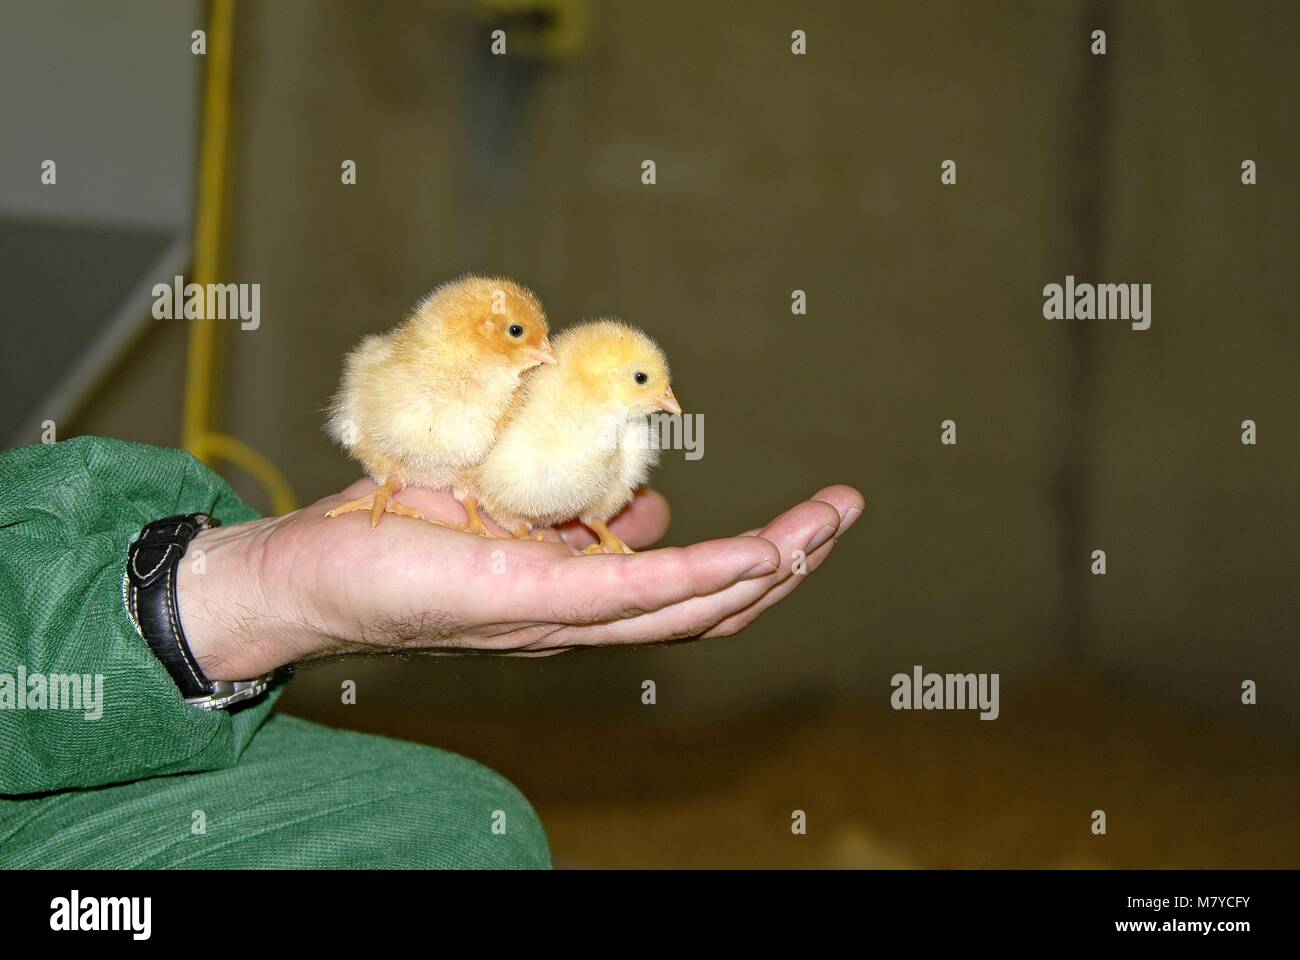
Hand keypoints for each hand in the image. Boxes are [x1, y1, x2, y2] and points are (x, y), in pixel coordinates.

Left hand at [178, 481, 863, 679]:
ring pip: (688, 608)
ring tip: (825, 525)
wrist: (306, 576)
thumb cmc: (402, 542)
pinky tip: (757, 552)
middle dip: (790, 565)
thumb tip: (646, 506)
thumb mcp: (512, 517)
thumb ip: (580, 521)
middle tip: (845, 512)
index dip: (760, 565)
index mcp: (583, 598)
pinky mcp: (527, 598)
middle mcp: (582, 620)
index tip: (812, 518)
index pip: (690, 597)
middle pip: (710, 611)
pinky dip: (701, 575)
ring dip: (767, 568)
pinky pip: (632, 594)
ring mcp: (560, 616)